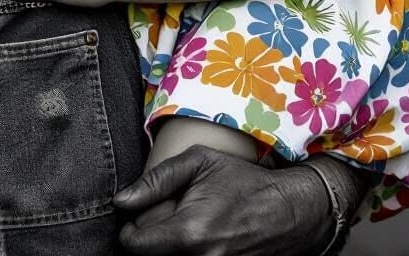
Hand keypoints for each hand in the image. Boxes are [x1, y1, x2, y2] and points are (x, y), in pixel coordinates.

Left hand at [113, 146, 333, 255]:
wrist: (288, 210)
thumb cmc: (243, 181)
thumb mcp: (198, 162)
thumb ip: (155, 180)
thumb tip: (120, 201)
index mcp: (189, 233)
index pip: (135, 247)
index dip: (130, 229)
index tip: (136, 216)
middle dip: (150, 239)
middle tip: (162, 218)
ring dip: (168, 246)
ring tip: (181, 226)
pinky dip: (187, 252)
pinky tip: (197, 238)